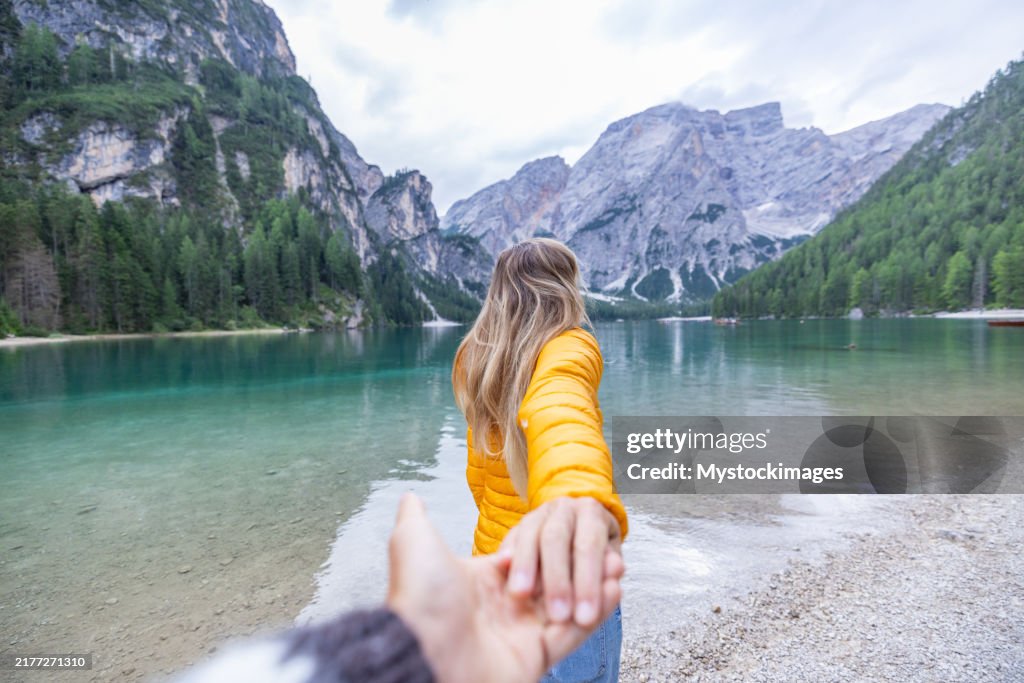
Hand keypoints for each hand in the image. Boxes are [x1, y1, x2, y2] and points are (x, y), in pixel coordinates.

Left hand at [387, 494, 621, 682]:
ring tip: (617, 566)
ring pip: (570, 607)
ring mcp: (520, 634)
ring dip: (594, 586)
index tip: (576, 529)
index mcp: (482, 581)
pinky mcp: (536, 658)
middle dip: (582, 567)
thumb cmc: (420, 597)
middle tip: (606, 551)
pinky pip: (574, 634)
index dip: (554, 547)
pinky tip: (613, 589)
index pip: (528, 558)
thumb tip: (410, 495)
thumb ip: (417, 516)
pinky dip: (597, 613)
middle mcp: (503, 609)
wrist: (424, 654)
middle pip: (554, 583)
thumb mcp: (413, 542)